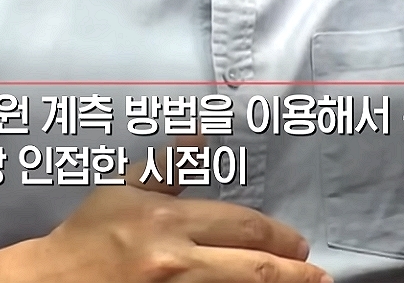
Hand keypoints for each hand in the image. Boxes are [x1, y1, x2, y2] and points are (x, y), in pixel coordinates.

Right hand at [0, 135, 331, 282]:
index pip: (242, 228)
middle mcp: (176, 260)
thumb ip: (168, 168)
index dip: (278, 238)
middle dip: (294, 273)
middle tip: (316, 275)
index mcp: (168, 220)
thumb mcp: (123, 192)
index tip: (299, 245)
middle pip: (254, 268)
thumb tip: (201, 135)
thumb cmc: (88, 237)